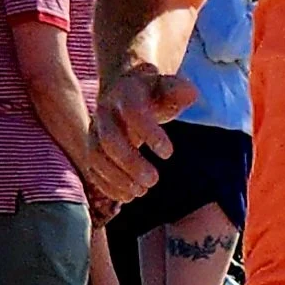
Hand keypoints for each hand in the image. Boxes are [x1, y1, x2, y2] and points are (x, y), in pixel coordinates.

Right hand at [88, 66, 195, 204]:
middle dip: (130, 162)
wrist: (123, 90)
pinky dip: (108, 185)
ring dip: (117, 178)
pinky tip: (128, 196)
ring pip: (96, 156)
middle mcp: (105, 112)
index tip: (168, 154)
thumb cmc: (152, 94)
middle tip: (154, 180)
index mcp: (126, 93)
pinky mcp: (92, 148)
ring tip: (141, 191)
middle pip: (109, 139)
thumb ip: (178, 90)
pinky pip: (93, 168)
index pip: (133, 111)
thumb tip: (192, 93)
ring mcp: (95, 131)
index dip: (149, 133)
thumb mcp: (167, 88)